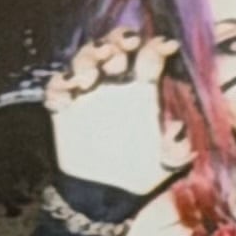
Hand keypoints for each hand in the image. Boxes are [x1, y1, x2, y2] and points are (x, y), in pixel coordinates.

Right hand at [43, 26, 181, 201]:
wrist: (105, 195)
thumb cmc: (138, 174)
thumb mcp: (164, 164)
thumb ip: (175, 151)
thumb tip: (179, 133)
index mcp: (143, 91)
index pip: (150, 56)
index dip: (157, 46)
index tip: (167, 46)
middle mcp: (116, 85)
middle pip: (115, 46)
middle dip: (117, 40)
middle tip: (120, 51)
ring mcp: (88, 93)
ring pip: (85, 58)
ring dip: (87, 59)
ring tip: (89, 76)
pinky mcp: (63, 107)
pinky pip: (56, 87)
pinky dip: (59, 84)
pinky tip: (67, 92)